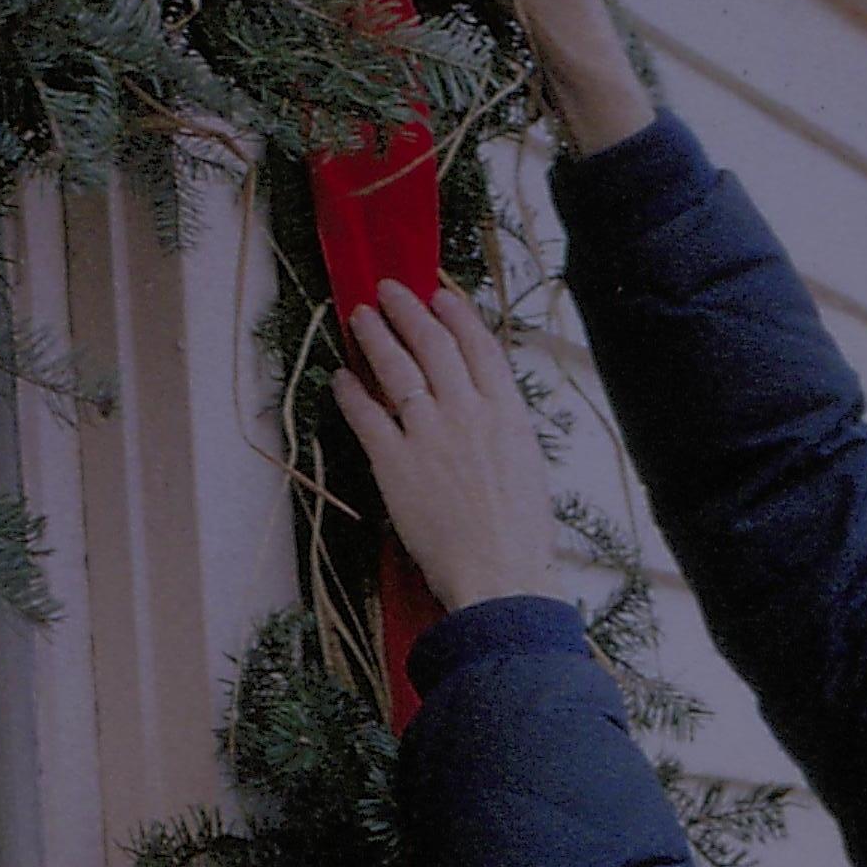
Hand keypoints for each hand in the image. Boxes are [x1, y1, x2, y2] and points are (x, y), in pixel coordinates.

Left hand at [330, 278, 560, 612]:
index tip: (439, 295)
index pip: (478, 346)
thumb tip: (484, 409)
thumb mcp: (525, 467)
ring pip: (397, 369)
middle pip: (433, 345)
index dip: (456, 314)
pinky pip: (366, 416)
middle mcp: (468, 413)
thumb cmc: (520, 535)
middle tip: (388, 291)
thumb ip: (502, 431)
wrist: (499, 575)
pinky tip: (340, 377)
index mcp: (507, 414)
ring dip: (375, 337)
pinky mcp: (395, 463)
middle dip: (408, 311)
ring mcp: (429, 435)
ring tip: (360, 317)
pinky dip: (350, 392)